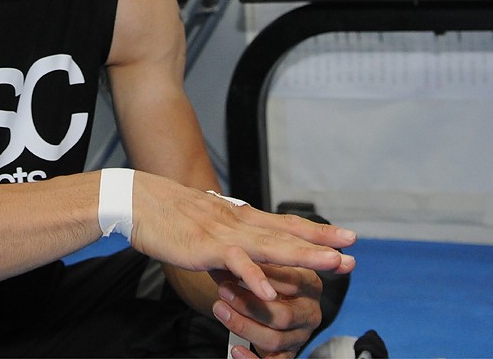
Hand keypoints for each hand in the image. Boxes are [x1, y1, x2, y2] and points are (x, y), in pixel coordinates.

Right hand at [129, 173, 355, 302]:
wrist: (140, 203)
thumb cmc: (170, 220)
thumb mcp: (208, 236)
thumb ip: (229, 255)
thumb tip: (243, 276)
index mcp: (241, 220)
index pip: (286, 224)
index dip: (317, 232)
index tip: (346, 238)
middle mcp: (239, 223)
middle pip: (287, 234)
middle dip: (321, 244)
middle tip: (352, 252)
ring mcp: (224, 234)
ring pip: (270, 245)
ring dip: (302, 256)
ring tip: (331, 265)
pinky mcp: (205, 247)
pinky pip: (234, 262)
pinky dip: (253, 276)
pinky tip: (270, 290)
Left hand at [211, 264, 331, 358]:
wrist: (261, 297)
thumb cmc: (260, 273)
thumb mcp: (261, 261)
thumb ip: (255, 255)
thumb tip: (232, 246)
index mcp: (310, 284)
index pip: (291, 282)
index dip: (261, 276)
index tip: (236, 265)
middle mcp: (310, 312)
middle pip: (283, 315)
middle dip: (249, 304)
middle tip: (223, 290)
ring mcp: (301, 335)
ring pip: (275, 339)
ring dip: (243, 325)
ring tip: (220, 310)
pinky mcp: (289, 353)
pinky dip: (252, 358)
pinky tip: (237, 350)